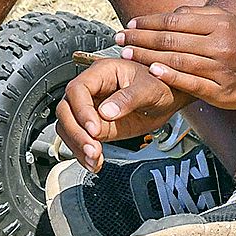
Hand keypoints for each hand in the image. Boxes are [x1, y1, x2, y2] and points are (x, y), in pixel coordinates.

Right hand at [57, 56, 189, 169]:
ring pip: (68, 127)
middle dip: (76, 133)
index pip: (78, 89)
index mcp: (101, 73)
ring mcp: (90, 109)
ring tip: (95, 159)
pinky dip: (83, 153)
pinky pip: (79, 140)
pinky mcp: (95, 126)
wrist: (169, 97)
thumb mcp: (150, 88)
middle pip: (66, 110)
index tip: (95, 129)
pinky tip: (95, 162)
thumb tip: (105, 112)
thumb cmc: (160, 83)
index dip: (82, 110)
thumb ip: (128, 99)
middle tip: (93, 149)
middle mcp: (91, 90)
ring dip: (78, 146)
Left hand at [118, 6, 235, 110]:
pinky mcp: (221, 92)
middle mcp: (218, 44)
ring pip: (177, 61)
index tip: (129, 24)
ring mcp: (220, 69)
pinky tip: (153, 72)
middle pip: (170, 40)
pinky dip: (170, 76)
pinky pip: (191, 83)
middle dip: (140, 39)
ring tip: (127, 55)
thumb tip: (169, 14)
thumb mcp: (227, 21)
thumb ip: (198, 16)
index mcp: (218, 24)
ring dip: (147, 57)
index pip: (174, 21)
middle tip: (118, 39)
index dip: (148, 22)